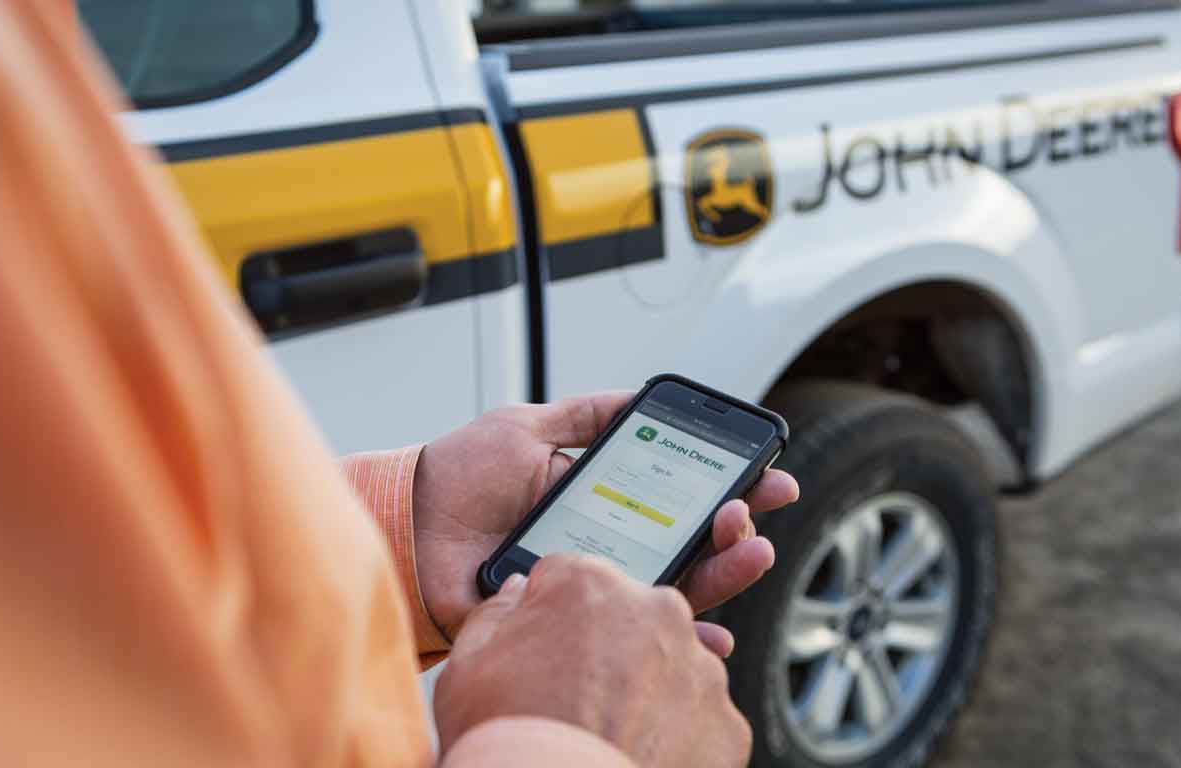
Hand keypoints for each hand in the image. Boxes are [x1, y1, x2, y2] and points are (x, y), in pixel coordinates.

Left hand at [413, 391, 797, 649]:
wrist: (408, 522)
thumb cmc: (459, 476)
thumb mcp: (526, 427)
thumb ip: (585, 415)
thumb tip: (640, 396)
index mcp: (603, 501)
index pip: (681, 498)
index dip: (729, 489)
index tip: (771, 474)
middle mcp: (608, 546)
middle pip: (691, 546)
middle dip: (737, 530)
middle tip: (754, 511)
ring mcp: (594, 588)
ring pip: (676, 591)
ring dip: (725, 574)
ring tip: (751, 549)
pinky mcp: (571, 623)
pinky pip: (632, 636)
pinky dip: (679, 640)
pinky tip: (714, 635)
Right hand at [435, 556, 751, 767]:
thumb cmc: (506, 739)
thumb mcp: (467, 667)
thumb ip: (495, 612)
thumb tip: (517, 591)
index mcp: (590, 585)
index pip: (570, 580)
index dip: (550, 617)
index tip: (540, 653)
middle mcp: (657, 611)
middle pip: (629, 617)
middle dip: (607, 647)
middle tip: (574, 697)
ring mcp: (700, 669)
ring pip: (671, 666)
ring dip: (645, 691)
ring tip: (606, 733)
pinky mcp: (727, 723)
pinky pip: (700, 720)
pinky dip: (675, 737)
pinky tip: (636, 756)